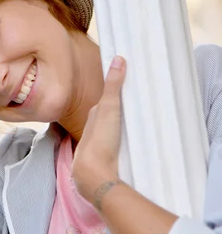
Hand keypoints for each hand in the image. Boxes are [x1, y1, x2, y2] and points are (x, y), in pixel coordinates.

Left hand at [72, 56, 126, 203]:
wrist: (94, 176)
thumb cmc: (99, 141)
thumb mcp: (109, 109)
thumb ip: (113, 86)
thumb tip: (118, 58)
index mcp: (93, 119)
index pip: (106, 103)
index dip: (116, 96)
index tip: (128, 89)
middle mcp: (93, 132)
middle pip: (109, 119)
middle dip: (120, 114)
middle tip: (138, 106)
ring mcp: (100, 148)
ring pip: (113, 135)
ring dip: (123, 132)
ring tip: (140, 126)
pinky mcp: (107, 161)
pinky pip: (117, 149)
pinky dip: (125, 145)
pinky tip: (134, 147)